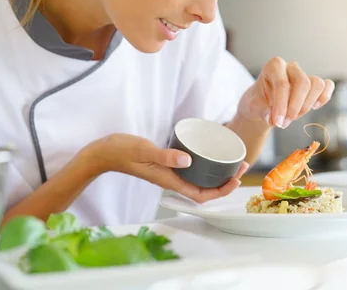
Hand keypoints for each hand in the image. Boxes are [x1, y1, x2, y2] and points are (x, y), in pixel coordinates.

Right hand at [84, 134, 248, 202]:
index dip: (221, 191)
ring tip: (231, 159)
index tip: (235, 179)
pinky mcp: (167, 163)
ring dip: (217, 173)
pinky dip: (204, 163)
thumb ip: (165, 156)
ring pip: (199, 179)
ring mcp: (169, 172)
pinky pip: (191, 168)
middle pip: (205, 189)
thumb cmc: (122, 151)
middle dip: (226, 181)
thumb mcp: (144, 151)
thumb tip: (188, 161)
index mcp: (169, 181)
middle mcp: (172, 179)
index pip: (201, 195)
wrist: (105, 152)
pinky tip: (209, 152)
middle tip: (241, 165)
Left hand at [238, 57, 333, 127]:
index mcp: (273, 66)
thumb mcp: (253, 107)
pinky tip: (314, 107)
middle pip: (303, 83)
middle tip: (284, 123)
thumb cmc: (258, 102)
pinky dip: (324, 97)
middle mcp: (290, 67)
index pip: (282, 84)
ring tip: (293, 117)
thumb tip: (274, 119)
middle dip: (295, 107)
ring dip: (306, 106)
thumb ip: (262, 111)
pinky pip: (327, 85)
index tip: (278, 122)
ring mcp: (304, 73)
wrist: (262, 104)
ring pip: (316, 85)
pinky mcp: (314, 83)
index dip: (281, 105)